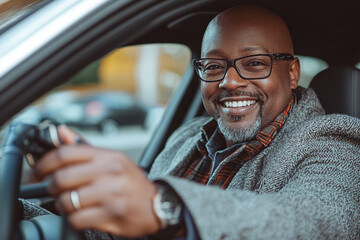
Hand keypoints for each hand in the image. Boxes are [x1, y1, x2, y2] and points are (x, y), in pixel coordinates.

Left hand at [33, 126, 160, 236]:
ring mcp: (110, 195)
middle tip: (52, 189)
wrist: (157, 204)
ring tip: (69, 202)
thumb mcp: (112, 159)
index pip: (65, 153)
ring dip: (62, 204)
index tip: (37, 172)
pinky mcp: (111, 215)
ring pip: (66, 201)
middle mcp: (109, 173)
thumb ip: (84, 147)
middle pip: (62, 178)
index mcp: (108, 156)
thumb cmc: (131, 181)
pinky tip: (81, 213)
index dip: (44, 163)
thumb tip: (61, 132)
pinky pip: (77, 219)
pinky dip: (73, 218)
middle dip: (50, 186)